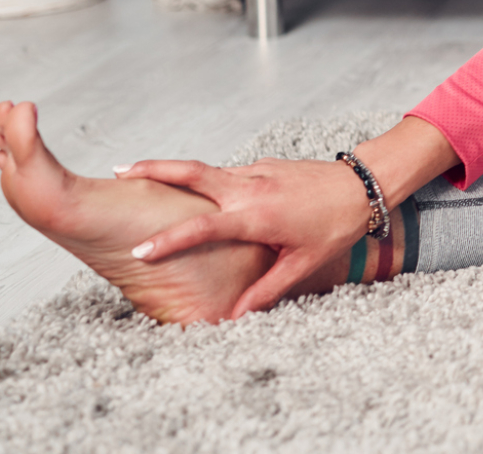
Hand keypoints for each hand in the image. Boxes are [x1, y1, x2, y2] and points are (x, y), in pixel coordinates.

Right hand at [118, 155, 372, 318]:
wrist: (365, 185)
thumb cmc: (336, 225)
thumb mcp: (303, 264)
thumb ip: (266, 289)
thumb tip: (236, 317)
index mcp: (255, 214)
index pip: (200, 228)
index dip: (168, 241)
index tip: (139, 252)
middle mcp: (250, 188)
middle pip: (192, 173)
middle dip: (153, 170)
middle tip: (117, 172)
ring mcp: (256, 172)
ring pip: (207, 170)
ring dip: (174, 171)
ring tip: (141, 178)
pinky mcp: (264, 166)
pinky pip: (228, 172)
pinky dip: (205, 178)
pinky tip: (195, 190)